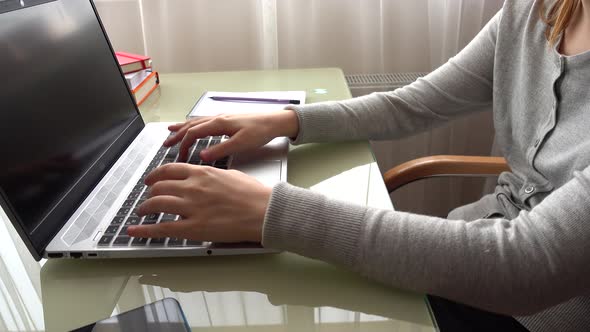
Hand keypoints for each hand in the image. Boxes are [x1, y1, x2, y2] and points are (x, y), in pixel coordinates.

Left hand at [127, 163, 271, 241]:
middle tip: (148, 198)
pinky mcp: (193, 227)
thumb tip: (204, 177)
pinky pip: (162, 228)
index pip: (170, 169)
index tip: (151, 179)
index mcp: (203, 173)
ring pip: (156, 203)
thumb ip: (212, 175)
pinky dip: (145, 230)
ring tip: (142, 212)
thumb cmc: (254, 194)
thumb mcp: (230, 174)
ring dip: (145, 208)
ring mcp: (191, 207)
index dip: (156, 174)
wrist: (264, 211)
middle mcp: (193, 187)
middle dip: (150, 192)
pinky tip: (135, 231)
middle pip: (159, 186)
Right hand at [165, 110, 298, 161]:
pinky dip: (194, 124)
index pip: (193, 134)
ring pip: (197, 122)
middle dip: (177, 135)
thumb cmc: (260, 131)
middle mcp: (218, 118)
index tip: (179, 157)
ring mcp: (222, 118)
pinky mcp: (228, 120)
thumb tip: (202, 157)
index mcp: (219, 124)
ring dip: (183, 128)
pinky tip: (194, 126)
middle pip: (191, 126)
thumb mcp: (241, 144)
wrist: (275, 121)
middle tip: (166, 143)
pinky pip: (204, 121)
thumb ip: (220, 150)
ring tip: (172, 131)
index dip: (183, 146)